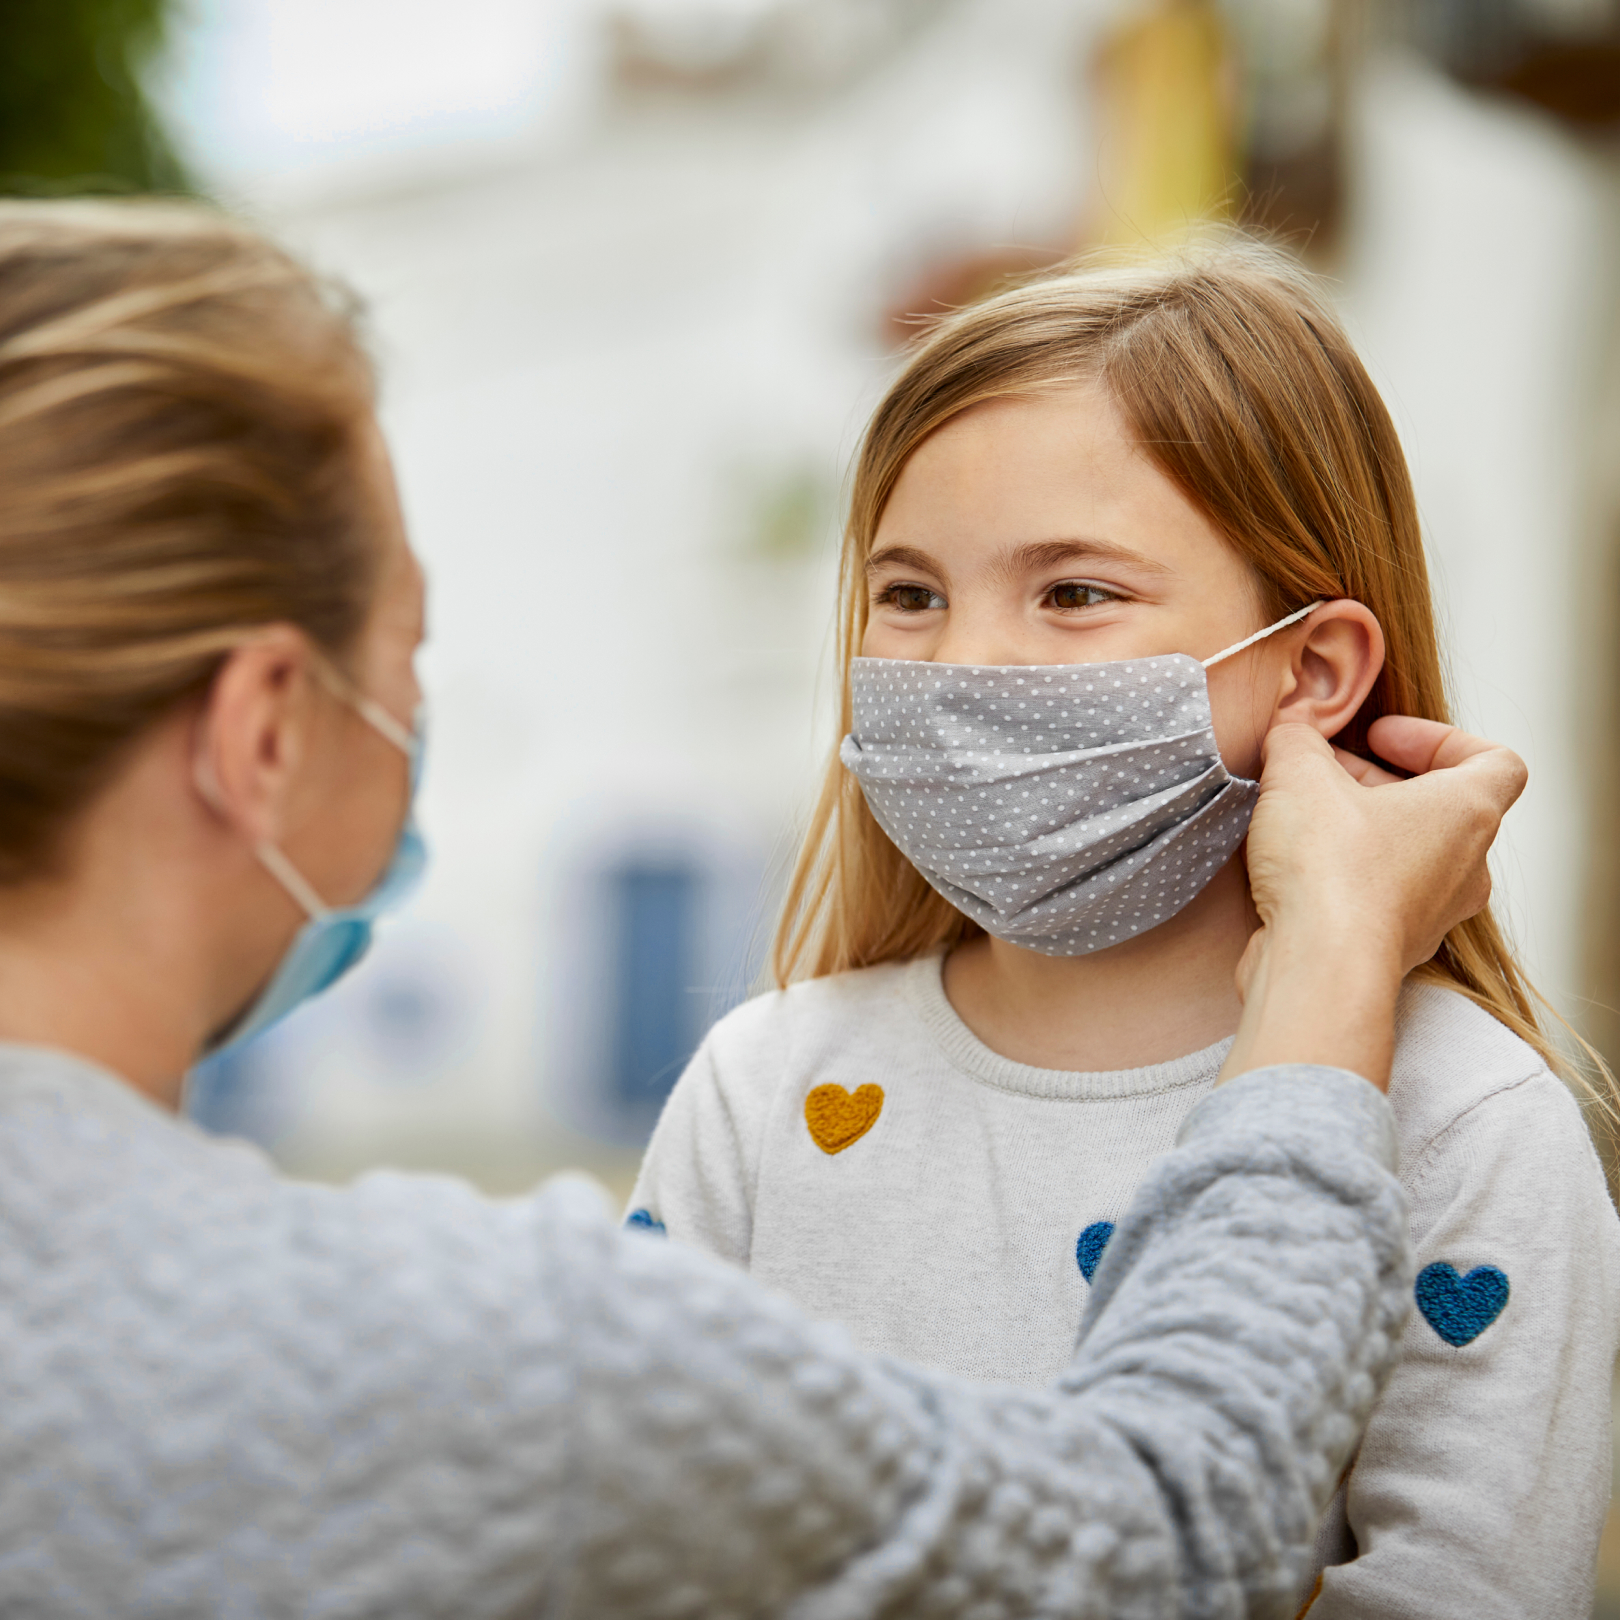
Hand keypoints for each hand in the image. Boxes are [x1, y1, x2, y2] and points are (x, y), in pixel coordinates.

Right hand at [1222, 716, 1526, 1088]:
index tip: (1381, 737)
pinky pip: (1383, 899)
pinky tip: (1298, 871)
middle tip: (1323, 772)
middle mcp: (1465, 867)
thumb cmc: (1331, 870)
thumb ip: (1296, 739)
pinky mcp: (1395, 949)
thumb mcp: (1300, 775)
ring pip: (1412, 855)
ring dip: (1366, 830)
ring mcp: (1435, 914)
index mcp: (1467, 812)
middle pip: (1441, 808)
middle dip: (1378, 781)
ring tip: (1307, 820)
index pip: (1495, 761)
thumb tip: (1292, 729)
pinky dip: (1350, 877)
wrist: (1320, 967)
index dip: (1439, 738)